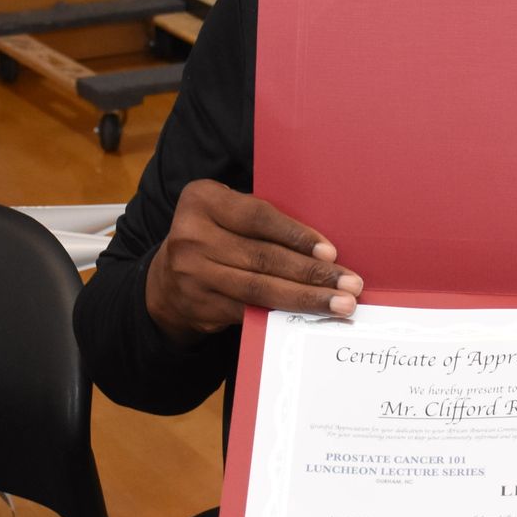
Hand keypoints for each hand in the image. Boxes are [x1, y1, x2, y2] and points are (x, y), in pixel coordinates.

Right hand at [144, 179, 361, 344]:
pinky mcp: (200, 305)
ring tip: (340, 304)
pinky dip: (284, 314)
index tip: (331, 252)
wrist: (165, 282)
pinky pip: (250, 311)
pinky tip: (311, 317)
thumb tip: (324, 244)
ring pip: (260, 288)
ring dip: (306, 298)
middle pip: (264, 257)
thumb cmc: (215, 238)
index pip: (258, 218)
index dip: (297, 236)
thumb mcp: (226, 214)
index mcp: (202, 200)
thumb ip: (260, 220)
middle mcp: (191, 236)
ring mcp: (192, 274)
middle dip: (313, 273)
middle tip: (350, 283)